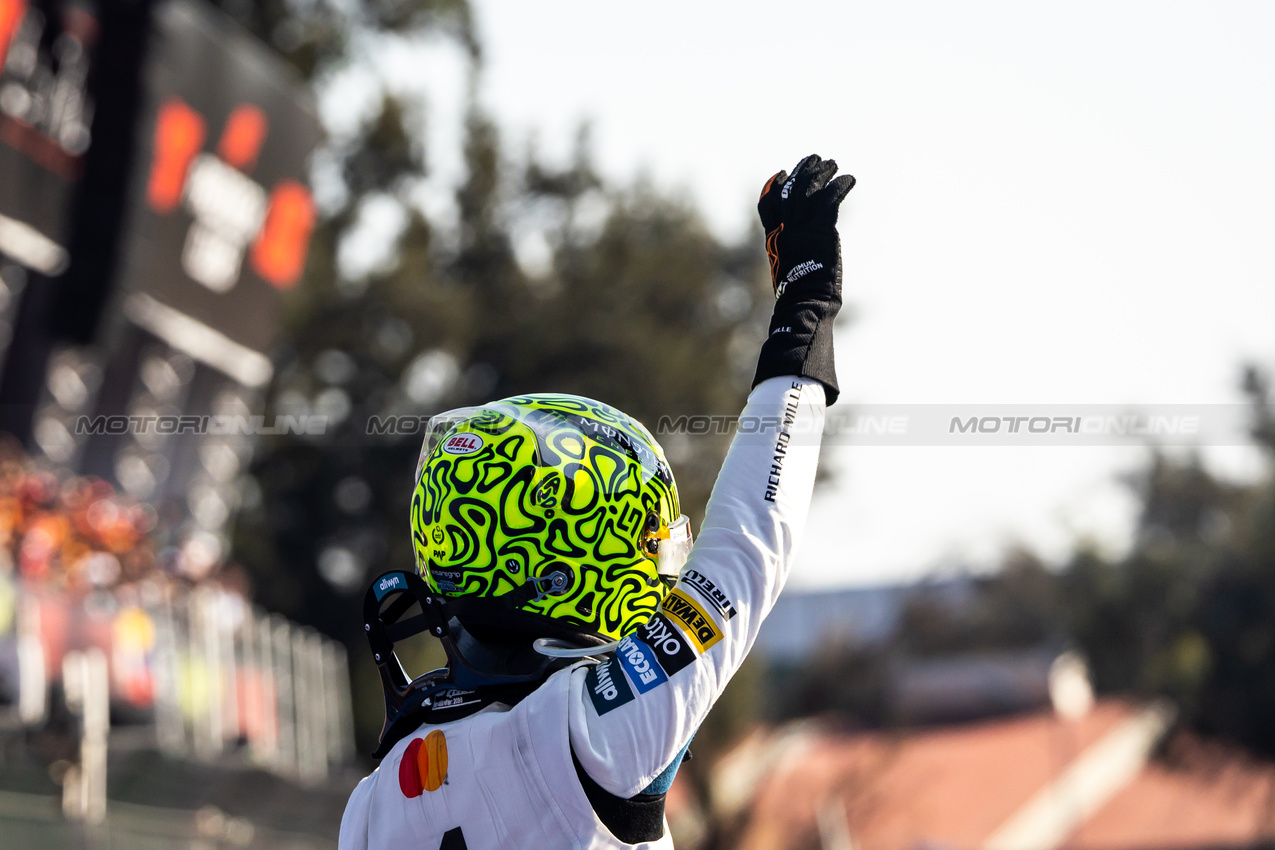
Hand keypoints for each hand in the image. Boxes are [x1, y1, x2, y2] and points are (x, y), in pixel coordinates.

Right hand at [752, 154, 854, 404]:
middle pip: (789, 190)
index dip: (772, 188)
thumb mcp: (790, 278)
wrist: (804, 306)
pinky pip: (830, 198)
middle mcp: (784, 230)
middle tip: (815, 159)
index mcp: (773, 240)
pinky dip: (840, 185)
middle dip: (801, 172)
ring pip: (809, 189)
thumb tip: (801, 274)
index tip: (781, 175)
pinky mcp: (820, 229)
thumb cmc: (798, 304)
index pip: (767, 206)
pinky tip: (850, 180)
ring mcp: (801, 228)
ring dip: (821, 172)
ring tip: (833, 164)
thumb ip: (794, 265)